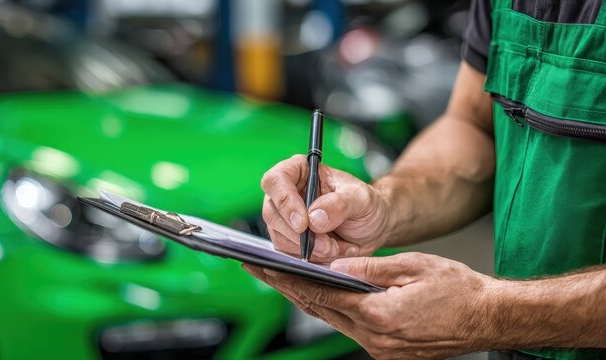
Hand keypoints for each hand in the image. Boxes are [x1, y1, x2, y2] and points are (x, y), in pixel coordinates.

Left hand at [243, 252, 493, 359]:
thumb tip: (333, 266)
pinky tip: (320, 294)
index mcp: (380, 315)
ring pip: (332, 320)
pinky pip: (349, 327)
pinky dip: (330, 309)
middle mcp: (376, 339)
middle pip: (319, 310)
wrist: (488, 318)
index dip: (287, 279)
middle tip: (258, 268)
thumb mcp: (413, 267)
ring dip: (306, 298)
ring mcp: (380, 350)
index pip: (321, 294)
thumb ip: (370, 268)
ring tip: (281, 277)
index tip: (262, 265)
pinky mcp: (386, 352)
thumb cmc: (459, 289)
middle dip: (287, 287)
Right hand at [261, 155, 390, 262]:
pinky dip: (312, 257)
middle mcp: (288, 192)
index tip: (303, 224)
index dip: (284, 201)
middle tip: (328, 244)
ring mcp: (285, 218)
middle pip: (272, 213)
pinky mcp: (289, 240)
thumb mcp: (361, 199)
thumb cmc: (367, 205)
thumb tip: (313, 218)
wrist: (374, 228)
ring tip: (337, 247)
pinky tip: (334, 251)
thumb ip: (339, 204)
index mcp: (301, 171)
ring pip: (279, 237)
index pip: (276, 180)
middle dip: (300, 235)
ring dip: (309, 249)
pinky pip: (289, 253)